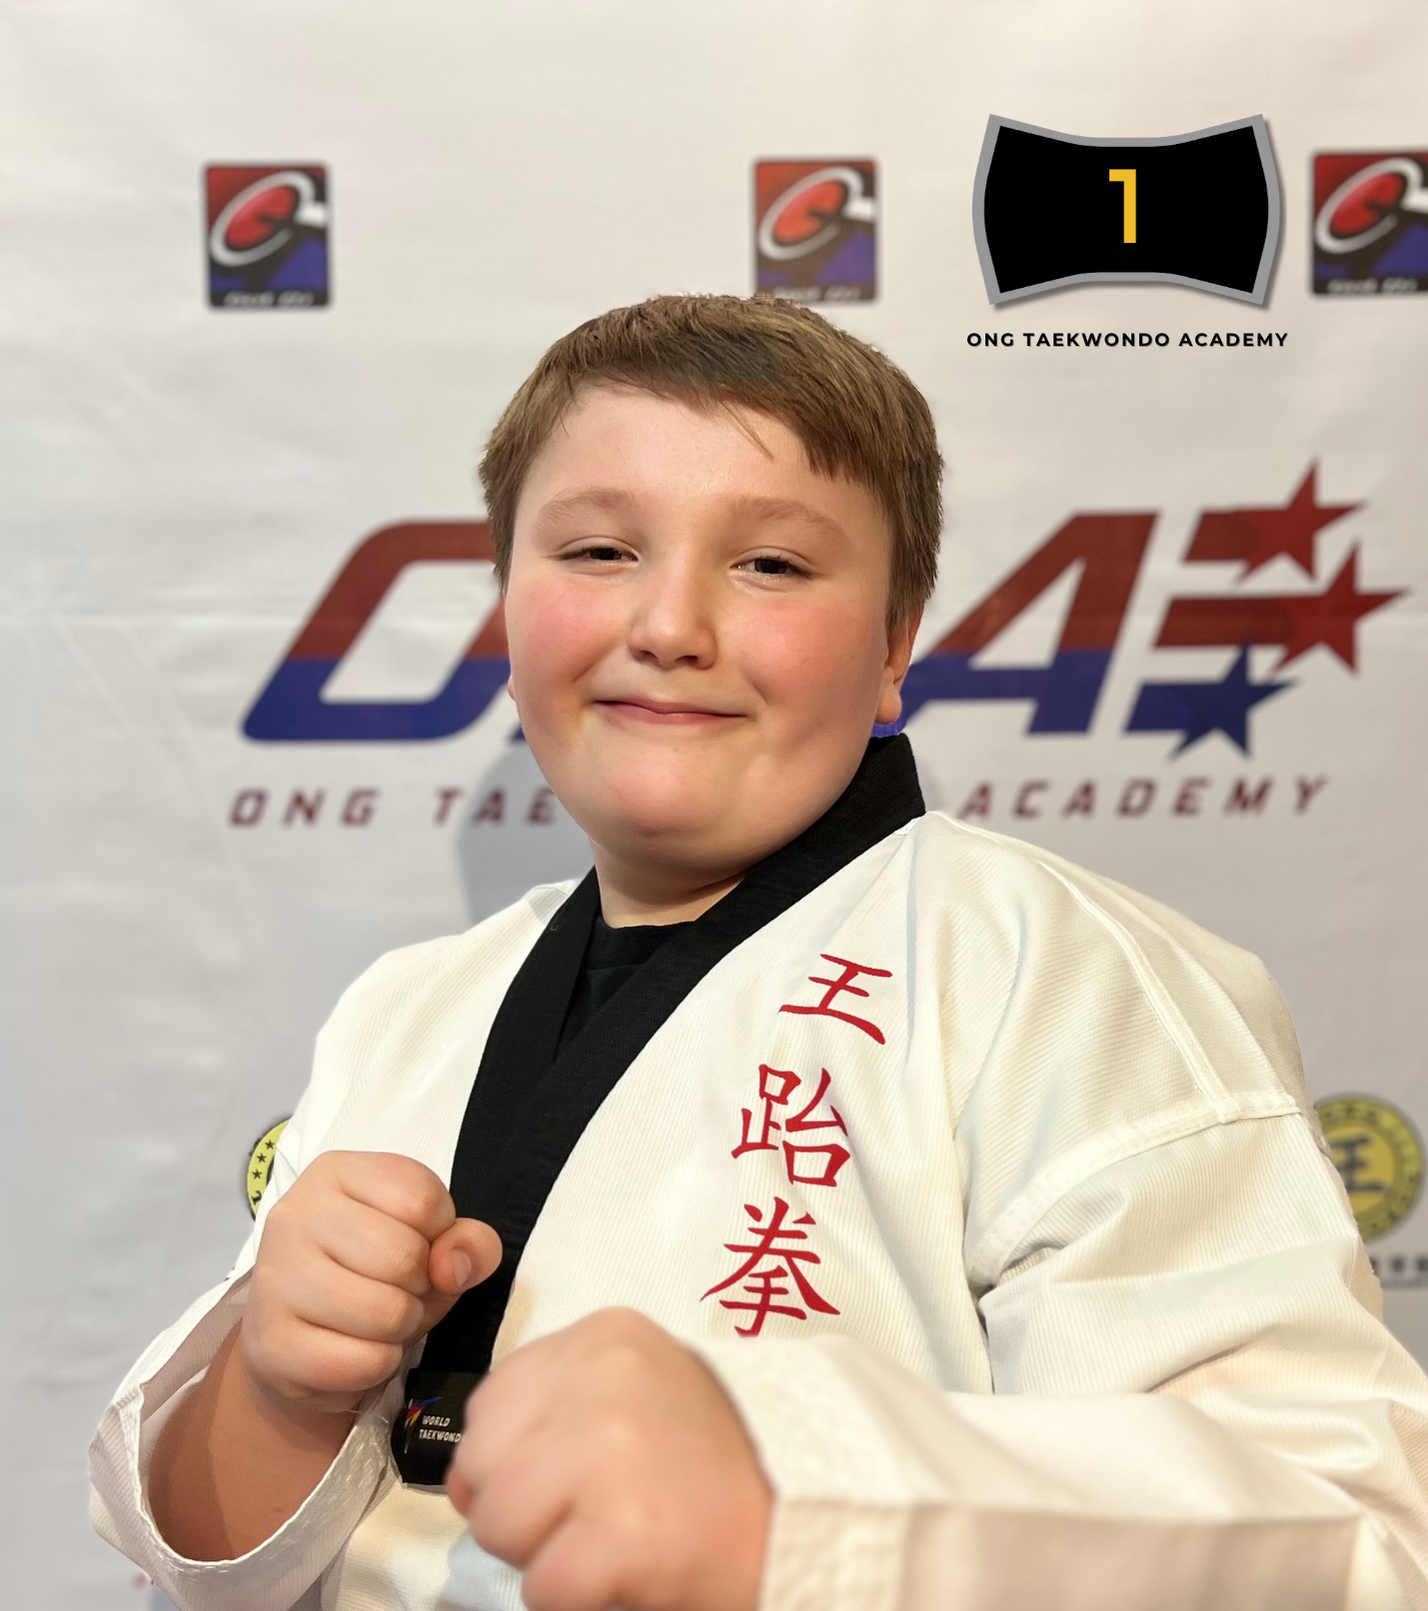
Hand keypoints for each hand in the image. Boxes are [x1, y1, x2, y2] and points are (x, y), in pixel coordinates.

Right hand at [240, 1150, 501, 1416]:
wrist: (298, 1345)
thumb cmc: (372, 1279)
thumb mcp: (431, 1244)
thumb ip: (467, 1241)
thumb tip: (453, 1266)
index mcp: (336, 1172)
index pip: (422, 1197)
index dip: (440, 1233)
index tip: (419, 1244)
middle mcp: (297, 1215)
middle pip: (403, 1256)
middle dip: (420, 1286)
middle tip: (398, 1290)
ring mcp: (277, 1278)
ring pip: (384, 1312)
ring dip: (401, 1327)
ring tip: (380, 1320)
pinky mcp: (273, 1343)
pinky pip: (362, 1361)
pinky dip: (378, 1365)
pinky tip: (356, 1349)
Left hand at [446, 1307, 771, 1610]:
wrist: (811, 1509)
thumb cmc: (714, 1460)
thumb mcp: (636, 1388)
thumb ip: (551, 1406)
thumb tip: (463, 1474)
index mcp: (604, 1336)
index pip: (492, 1401)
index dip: (517, 1455)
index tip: (573, 1473)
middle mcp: (603, 1379)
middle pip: (481, 1463)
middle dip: (519, 1507)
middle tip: (592, 1514)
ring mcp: (612, 1452)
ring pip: (498, 1524)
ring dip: (544, 1555)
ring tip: (611, 1540)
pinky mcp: (625, 1533)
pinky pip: (542, 1589)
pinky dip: (577, 1599)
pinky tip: (630, 1571)